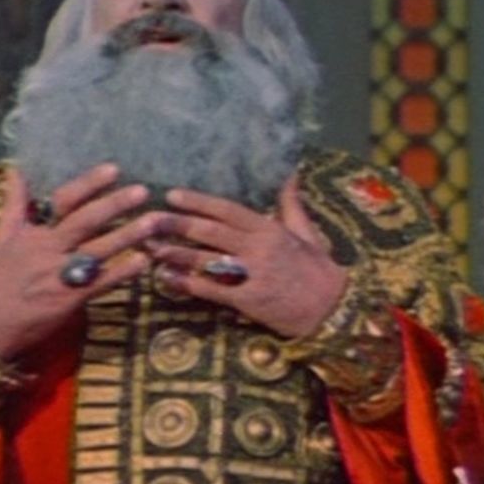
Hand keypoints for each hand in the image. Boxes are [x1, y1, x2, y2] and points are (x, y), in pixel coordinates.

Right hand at [0, 164, 158, 359]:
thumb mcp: (2, 237)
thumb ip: (15, 203)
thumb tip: (17, 169)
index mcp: (34, 233)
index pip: (64, 201)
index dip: (88, 184)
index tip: (114, 169)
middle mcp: (49, 250)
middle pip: (85, 223)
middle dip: (114, 205)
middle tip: (142, 190)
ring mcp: (61, 275)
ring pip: (99, 251)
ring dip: (127, 236)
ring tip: (154, 221)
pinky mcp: (70, 299)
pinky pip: (101, 283)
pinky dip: (123, 272)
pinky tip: (144, 261)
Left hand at [147, 176, 346, 337]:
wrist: (333, 310)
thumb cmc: (318, 269)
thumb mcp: (307, 232)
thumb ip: (290, 204)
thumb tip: (289, 173)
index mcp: (271, 229)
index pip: (228, 210)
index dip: (199, 202)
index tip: (173, 195)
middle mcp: (259, 249)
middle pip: (211, 233)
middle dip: (178, 225)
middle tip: (149, 219)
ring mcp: (253, 275)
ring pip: (207, 260)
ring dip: (176, 254)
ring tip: (150, 248)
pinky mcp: (249, 301)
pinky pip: (213, 291)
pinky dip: (188, 284)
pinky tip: (168, 278)